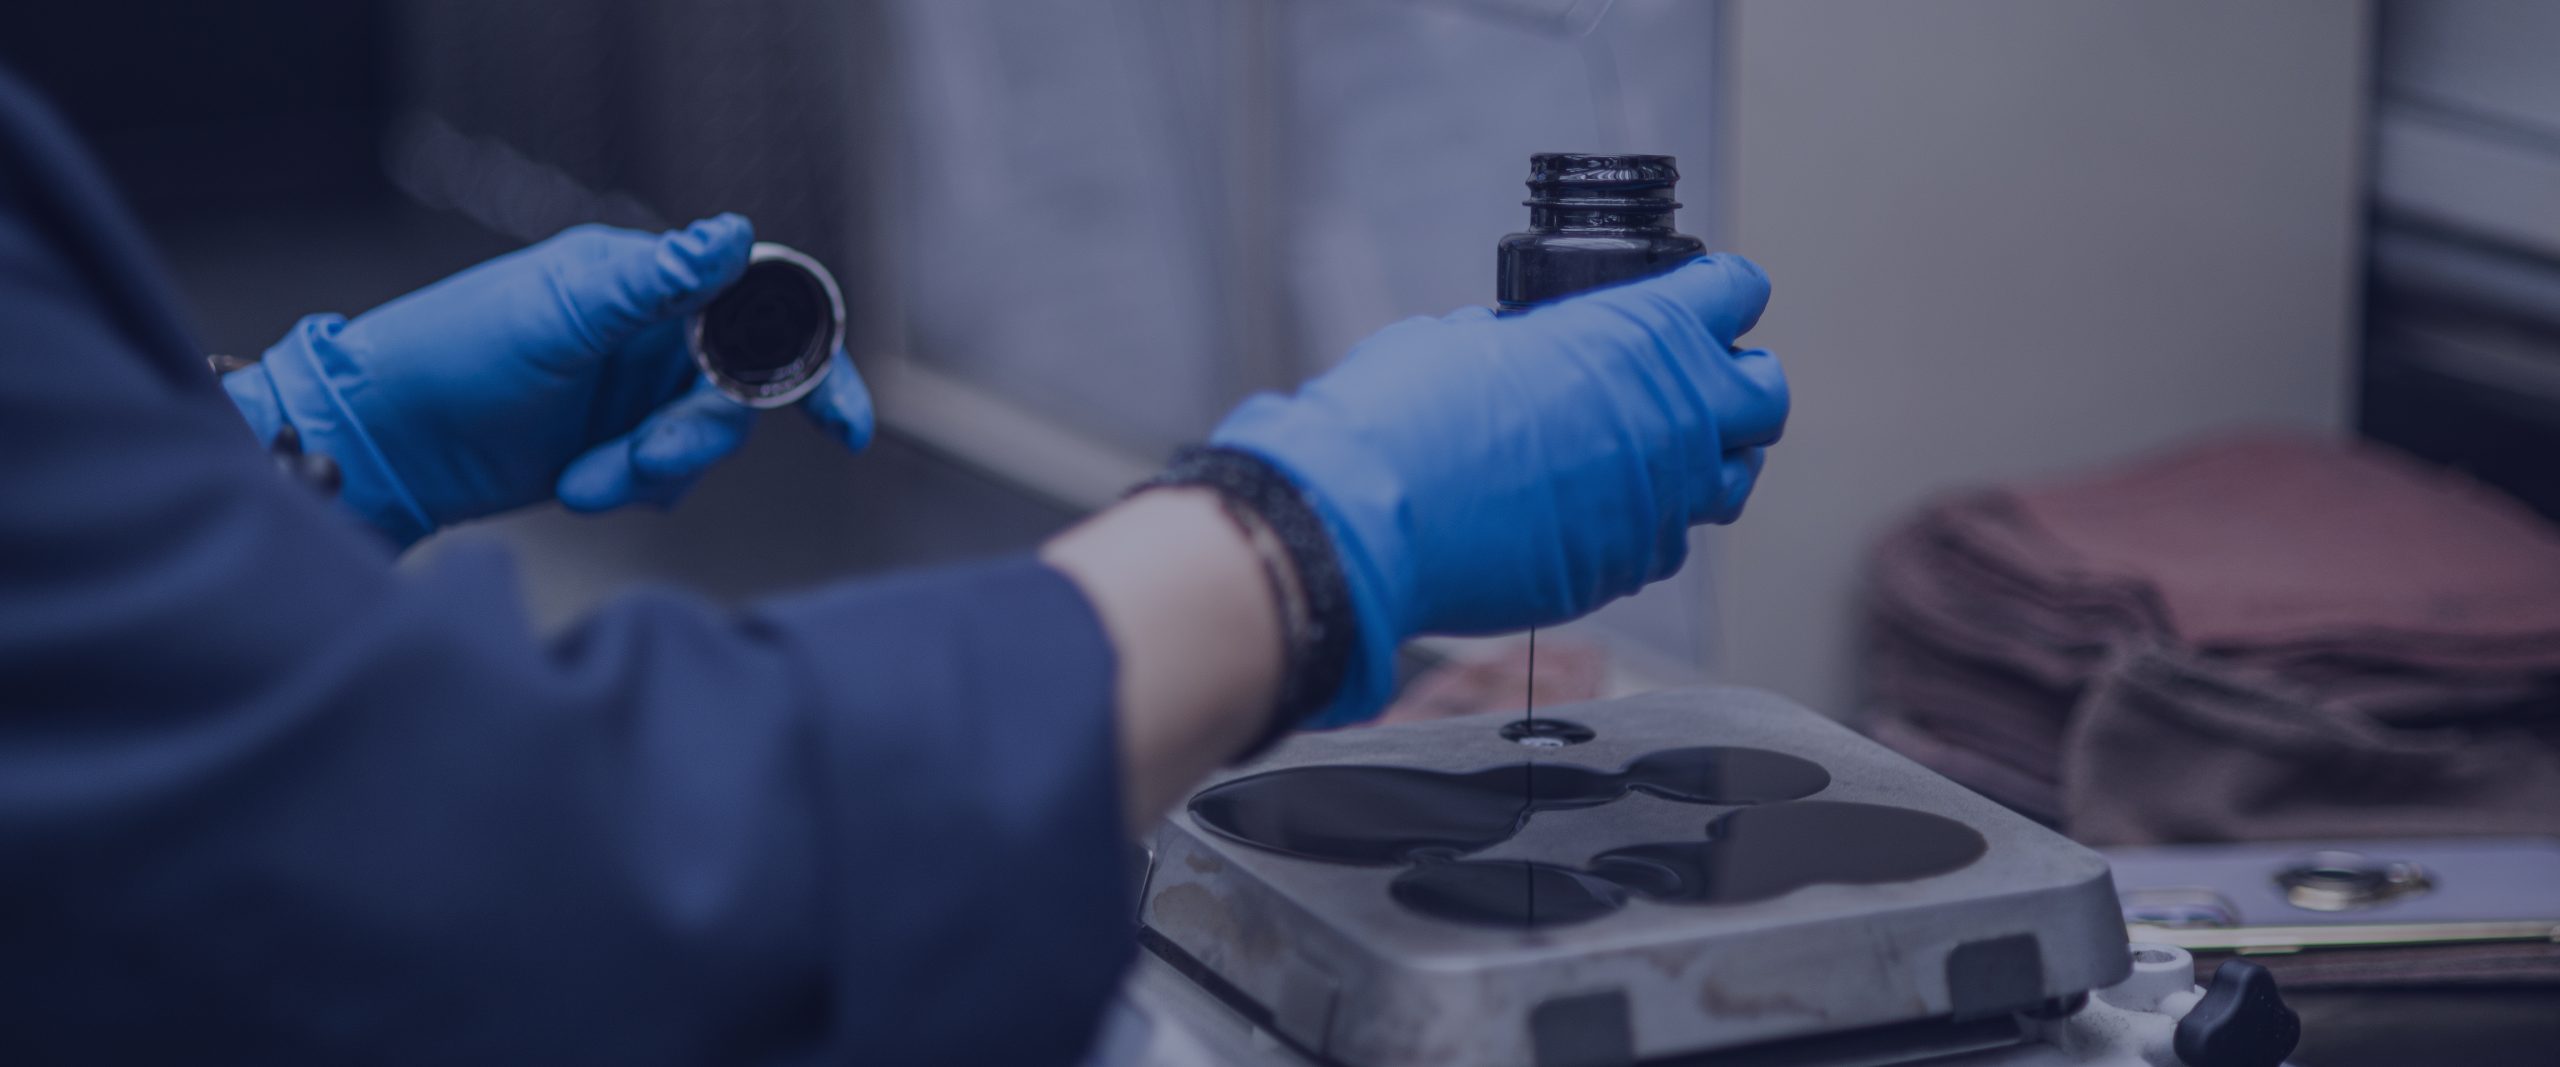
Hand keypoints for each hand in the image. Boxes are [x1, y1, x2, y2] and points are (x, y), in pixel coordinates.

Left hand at [220, 215, 874, 545]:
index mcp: (645, 283)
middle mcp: (650, 333)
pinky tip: (580, 484)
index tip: (845, 425)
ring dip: (653, 470)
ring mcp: (634, 393)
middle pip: (740, 390)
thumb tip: (735, 234)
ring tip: (583, 481)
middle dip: (697, 436)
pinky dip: (635, 489)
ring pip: (703, 442)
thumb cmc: (448, 358)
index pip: (760, 304)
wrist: (381, 444)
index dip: (815, 359)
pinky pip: (667, 479)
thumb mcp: (557, 316)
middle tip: (642, 461)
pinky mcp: (615, 447)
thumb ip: (655, 283)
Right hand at [1211, 255, 1786, 721]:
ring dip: (1706, 462)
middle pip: (1765, 395)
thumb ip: (1532, 342)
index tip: (1702, 301)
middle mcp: (1673, 418)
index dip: (1717, 292)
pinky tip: (1596, 512)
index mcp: (1640, 334)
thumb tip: (1531, 354)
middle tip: (1693, 387)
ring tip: (1655, 456)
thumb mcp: (1468, 337)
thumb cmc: (1405, 417)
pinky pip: (1666, 541)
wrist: (1370, 522)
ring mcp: (1659, 501)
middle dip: (1736, 385)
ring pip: (1733, 480)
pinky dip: (1646, 524)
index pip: (1734, 290)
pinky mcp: (1628, 566)